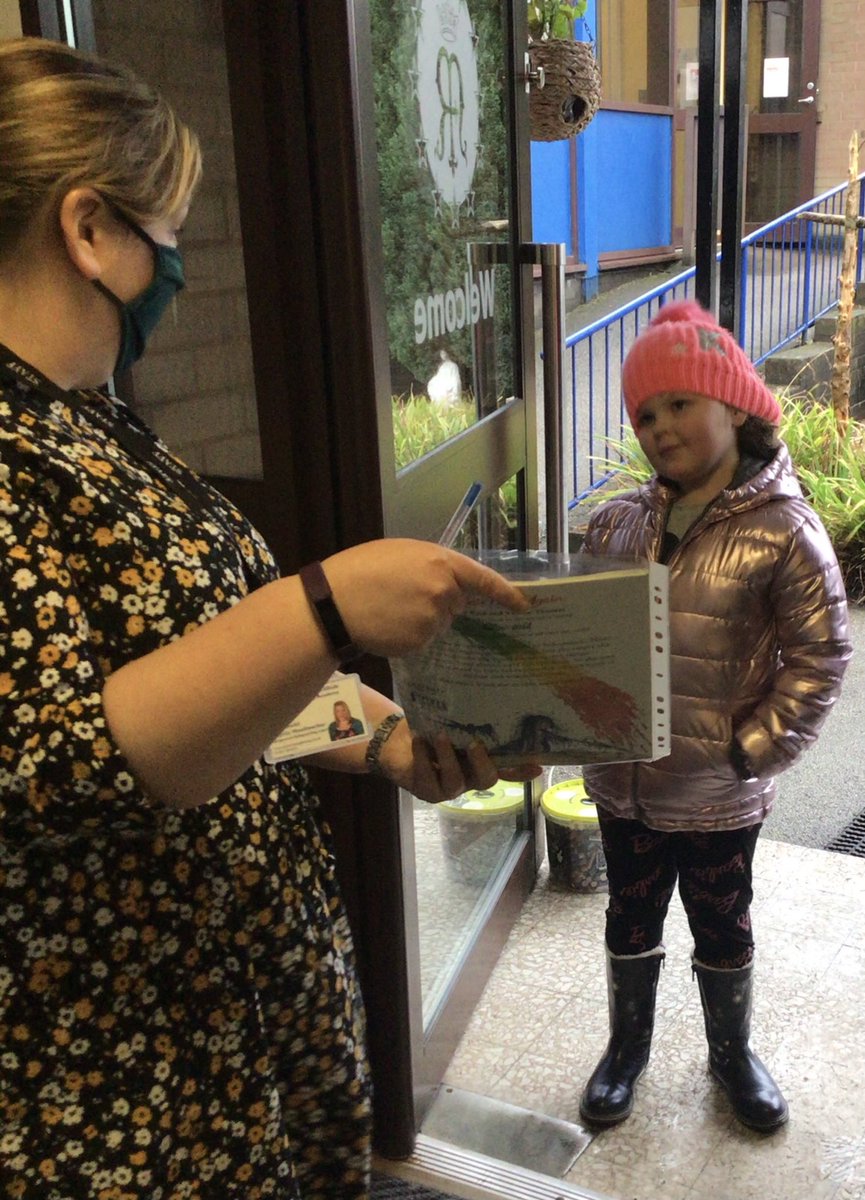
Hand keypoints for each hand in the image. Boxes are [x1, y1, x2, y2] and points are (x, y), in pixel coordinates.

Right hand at [322, 539, 529, 659]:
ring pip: (439, 624)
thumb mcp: (398, 554)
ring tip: (389, 609)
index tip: (524, 605)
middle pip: (457, 603)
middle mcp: (443, 591)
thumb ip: (430, 566)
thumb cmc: (360, 571)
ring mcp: (433, 619)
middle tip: (406, 596)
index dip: (505, 593)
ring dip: (423, 620)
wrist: (333, 604)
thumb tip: (450, 587)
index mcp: (439, 562)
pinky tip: (387, 625)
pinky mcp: (420, 642)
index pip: (483, 579)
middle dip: (441, 602)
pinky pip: (423, 640)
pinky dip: (410, 636)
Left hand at [377, 721, 541, 804]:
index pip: (507, 768)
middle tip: (475, 743)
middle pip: (486, 779)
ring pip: (455, 781)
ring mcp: (449, 788)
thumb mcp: (451, 722)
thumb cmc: (431, 728)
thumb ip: (469, 719)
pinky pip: (428, 779)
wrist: (399, 742)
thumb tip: (485, 692)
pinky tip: (420, 741)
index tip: (538, 764)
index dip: (522, 770)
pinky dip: (422, 758)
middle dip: (482, 762)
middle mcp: (470, 778)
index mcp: (481, 762)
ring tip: (440, 736)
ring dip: (448, 757)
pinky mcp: (427, 790)